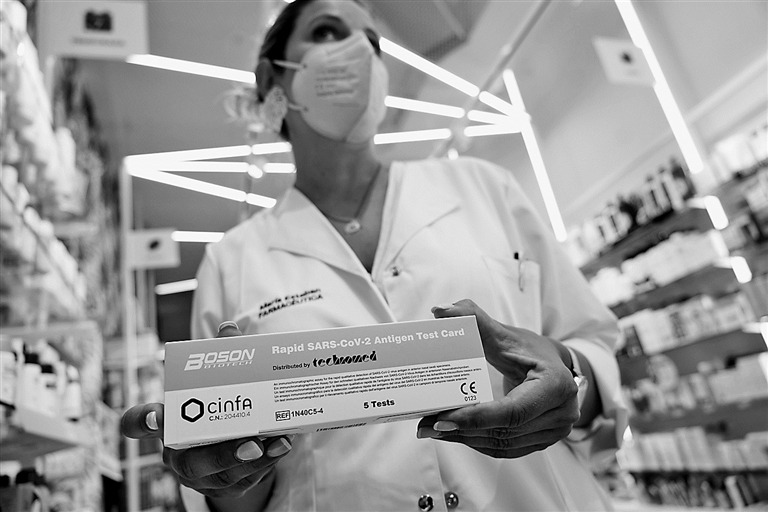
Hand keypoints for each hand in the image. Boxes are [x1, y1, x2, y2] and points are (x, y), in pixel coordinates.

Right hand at [121, 321, 293, 499]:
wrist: (225, 453)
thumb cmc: (212, 410)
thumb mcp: (213, 386)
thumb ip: (219, 358)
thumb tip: (229, 328)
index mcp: (167, 425)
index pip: (138, 424)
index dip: (141, 421)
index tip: (154, 414)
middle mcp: (178, 454)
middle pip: (191, 462)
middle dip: (222, 454)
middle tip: (251, 443)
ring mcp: (202, 476)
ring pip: (224, 476)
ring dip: (256, 460)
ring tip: (280, 443)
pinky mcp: (227, 487)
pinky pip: (245, 480)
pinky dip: (267, 463)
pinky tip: (283, 445)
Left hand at [417, 300, 579, 458]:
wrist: (555, 367)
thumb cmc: (531, 349)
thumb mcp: (506, 335)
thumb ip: (475, 320)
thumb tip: (441, 310)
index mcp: (556, 384)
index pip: (512, 410)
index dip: (475, 417)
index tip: (441, 417)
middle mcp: (561, 412)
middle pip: (504, 430)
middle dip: (462, 429)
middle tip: (427, 425)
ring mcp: (555, 431)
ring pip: (503, 444)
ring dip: (465, 439)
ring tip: (433, 430)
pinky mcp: (543, 441)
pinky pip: (507, 449)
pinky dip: (478, 443)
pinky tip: (454, 434)